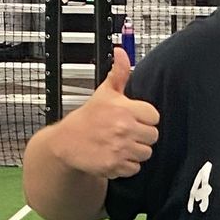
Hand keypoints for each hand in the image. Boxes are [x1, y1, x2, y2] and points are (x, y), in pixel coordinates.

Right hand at [53, 48, 160, 179]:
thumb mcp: (104, 93)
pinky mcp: (115, 165)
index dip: (145, 117)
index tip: (134, 118)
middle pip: (153, 136)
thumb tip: (121, 52)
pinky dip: (127, 165)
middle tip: (127, 132)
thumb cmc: (87, 118)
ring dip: (136, 150)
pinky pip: (135, 168)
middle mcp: (123, 129)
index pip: (154, 116)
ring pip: (146, 153)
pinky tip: (116, 155)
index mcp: (123, 109)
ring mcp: (120, 148)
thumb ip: (118, 73)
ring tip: (121, 144)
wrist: (65, 143)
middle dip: (142, 135)